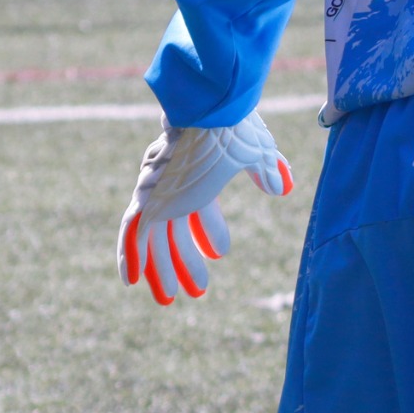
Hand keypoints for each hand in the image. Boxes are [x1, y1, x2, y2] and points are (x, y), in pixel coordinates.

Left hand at [117, 113, 293, 303]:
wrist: (210, 113)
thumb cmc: (235, 127)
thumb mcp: (258, 153)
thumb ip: (267, 171)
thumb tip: (283, 188)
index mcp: (197, 174)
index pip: (199, 210)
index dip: (211, 231)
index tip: (221, 253)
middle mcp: (174, 186)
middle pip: (175, 232)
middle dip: (185, 261)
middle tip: (197, 289)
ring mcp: (160, 194)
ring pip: (156, 241)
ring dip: (161, 270)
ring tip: (169, 299)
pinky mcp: (150, 201)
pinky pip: (134, 234)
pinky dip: (130, 256)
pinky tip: (132, 281)